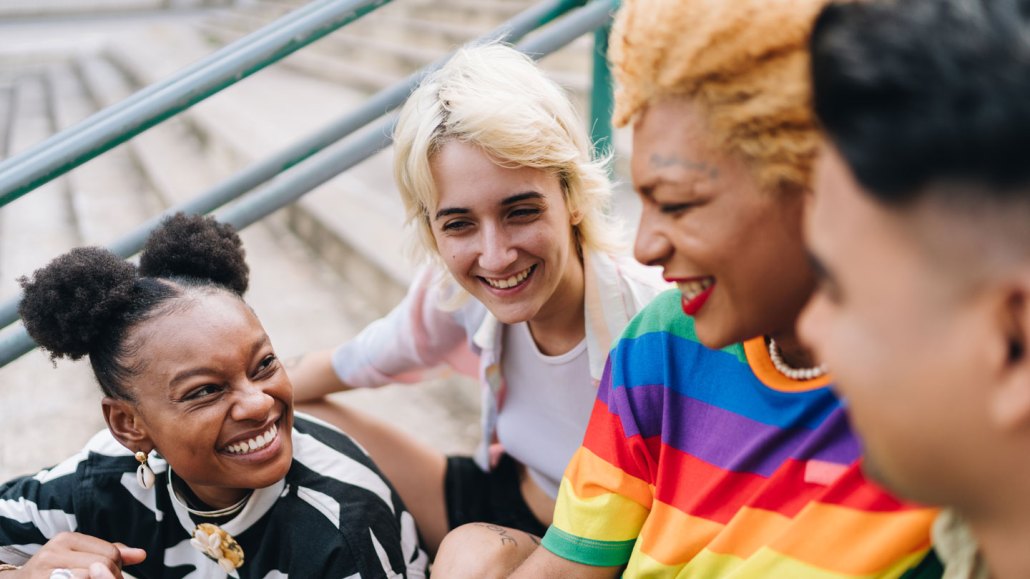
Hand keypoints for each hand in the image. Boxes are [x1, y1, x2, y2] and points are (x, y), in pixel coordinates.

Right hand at [13, 533, 145, 577]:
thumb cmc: (55, 570)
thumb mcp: (79, 555)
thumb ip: (110, 553)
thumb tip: (142, 555)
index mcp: (67, 539)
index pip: (110, 554)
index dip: (116, 569)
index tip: (110, 574)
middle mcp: (54, 551)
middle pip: (102, 566)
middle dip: (110, 577)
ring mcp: (45, 571)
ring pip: (92, 576)